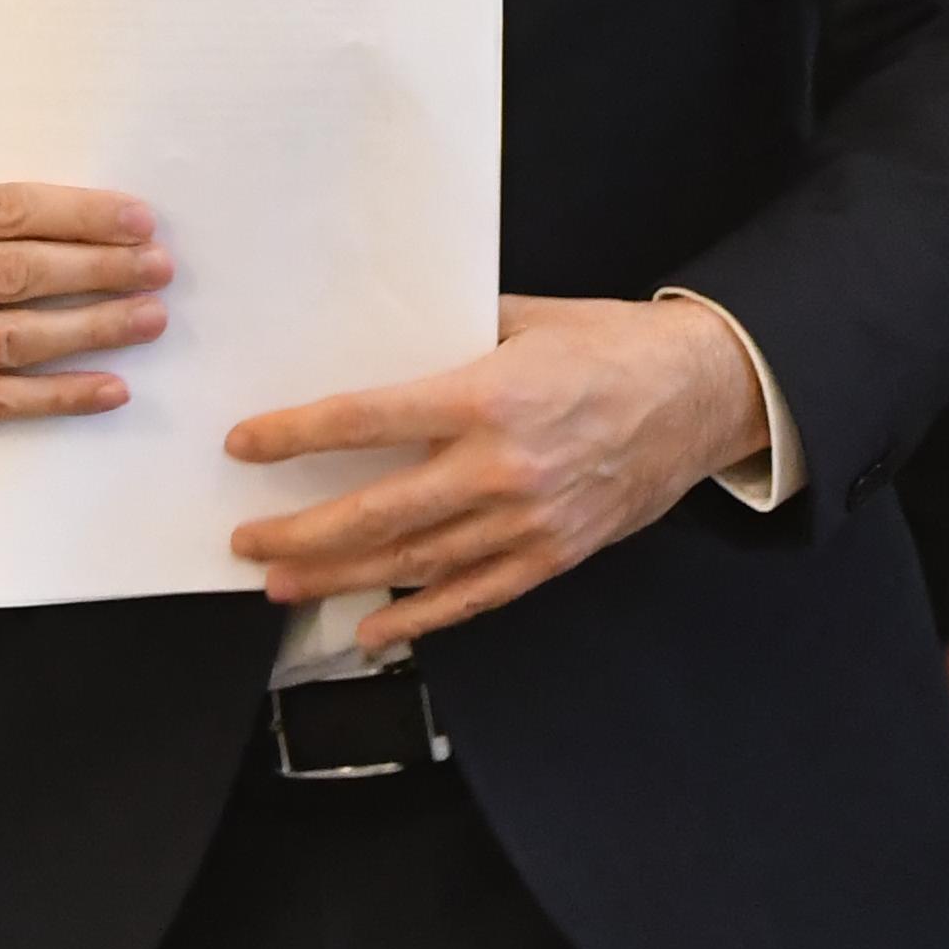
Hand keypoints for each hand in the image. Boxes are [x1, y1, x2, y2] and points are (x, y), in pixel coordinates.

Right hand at [0, 182, 169, 446]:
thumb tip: (82, 222)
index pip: (2, 212)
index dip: (77, 215)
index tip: (138, 219)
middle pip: (12, 274)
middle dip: (97, 269)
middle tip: (158, 268)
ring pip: (11, 339)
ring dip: (91, 329)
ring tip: (149, 318)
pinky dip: (59, 395)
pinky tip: (110, 387)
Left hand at [226, 294, 768, 648]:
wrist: (701, 393)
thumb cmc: (613, 345)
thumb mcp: (526, 318)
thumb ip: (454, 333)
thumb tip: (386, 339)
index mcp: (487, 395)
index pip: (366, 420)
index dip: (297, 435)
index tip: (247, 445)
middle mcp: (500, 466)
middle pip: (376, 510)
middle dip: (300, 531)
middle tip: (246, 540)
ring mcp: (526, 520)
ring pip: (414, 562)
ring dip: (340, 578)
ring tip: (282, 584)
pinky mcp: (552, 555)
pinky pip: (473, 597)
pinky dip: (418, 618)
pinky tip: (373, 630)